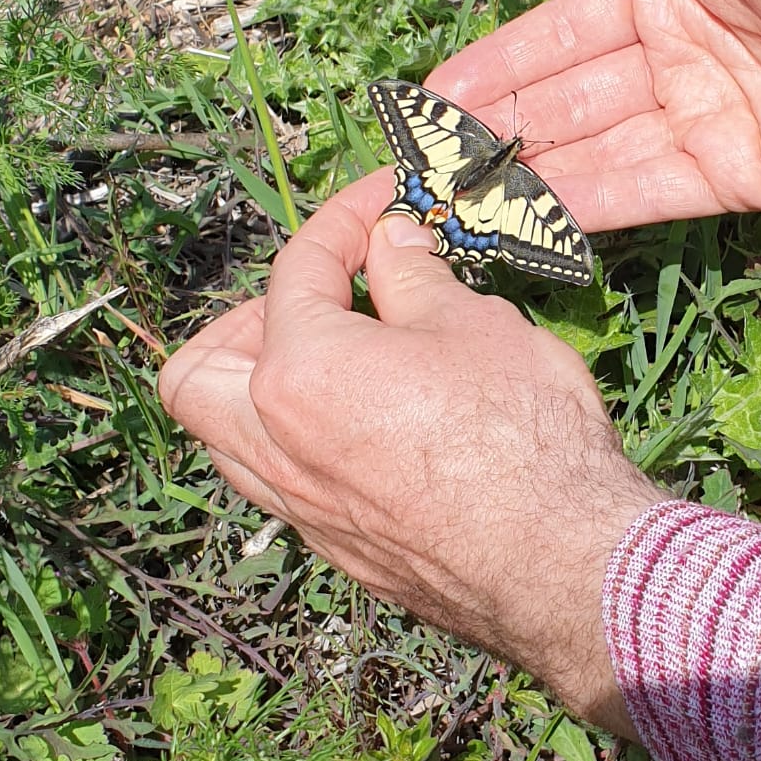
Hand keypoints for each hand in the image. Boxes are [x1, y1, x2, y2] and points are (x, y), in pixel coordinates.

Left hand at [156, 192, 661, 733]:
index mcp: (299, 370)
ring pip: (227, 438)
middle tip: (320, 297)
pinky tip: (368, 424)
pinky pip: (280, 483)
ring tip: (334, 360)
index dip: (344, 219)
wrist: (560, 560)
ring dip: (258, 388)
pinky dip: (299, 441)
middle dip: (246, 319)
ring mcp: (299, 506)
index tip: (384, 199)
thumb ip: (414, 277)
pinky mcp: (336, 550)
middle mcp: (275, 443)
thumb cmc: (522, 434)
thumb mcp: (475, 323)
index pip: (297, 269)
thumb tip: (390, 246)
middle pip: (200, 370)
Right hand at [430, 0, 760, 230]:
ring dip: (519, 181)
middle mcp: (674, 57)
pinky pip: (641, 193)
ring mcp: (703, 122)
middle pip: (562, 101)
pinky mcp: (736, 180)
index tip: (425, 96)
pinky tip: (521, 224)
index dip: (491, 65)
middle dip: (488, 134)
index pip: (555, 33)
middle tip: (414, 167)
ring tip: (446, 205)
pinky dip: (581, 210)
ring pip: (589, 155)